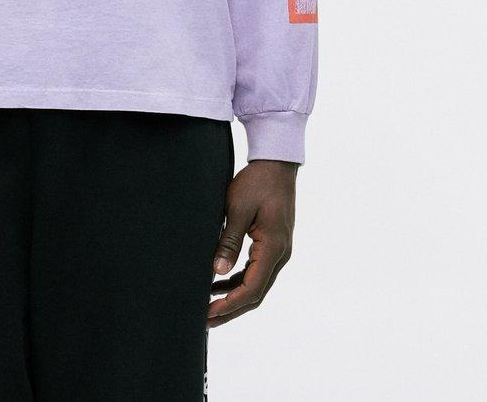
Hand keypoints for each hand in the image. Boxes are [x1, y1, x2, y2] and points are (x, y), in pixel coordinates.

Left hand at [207, 158, 297, 326]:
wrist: (277, 164)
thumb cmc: (257, 182)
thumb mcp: (238, 208)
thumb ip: (228, 240)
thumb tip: (217, 271)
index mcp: (274, 248)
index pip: (252, 288)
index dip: (229, 304)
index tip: (208, 313)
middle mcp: (280, 255)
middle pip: (255, 293)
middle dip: (230, 309)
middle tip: (205, 321)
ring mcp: (278, 251)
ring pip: (256, 285)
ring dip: (234, 297)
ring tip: (209, 306)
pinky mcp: (272, 245)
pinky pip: (256, 271)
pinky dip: (238, 281)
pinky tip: (219, 283)